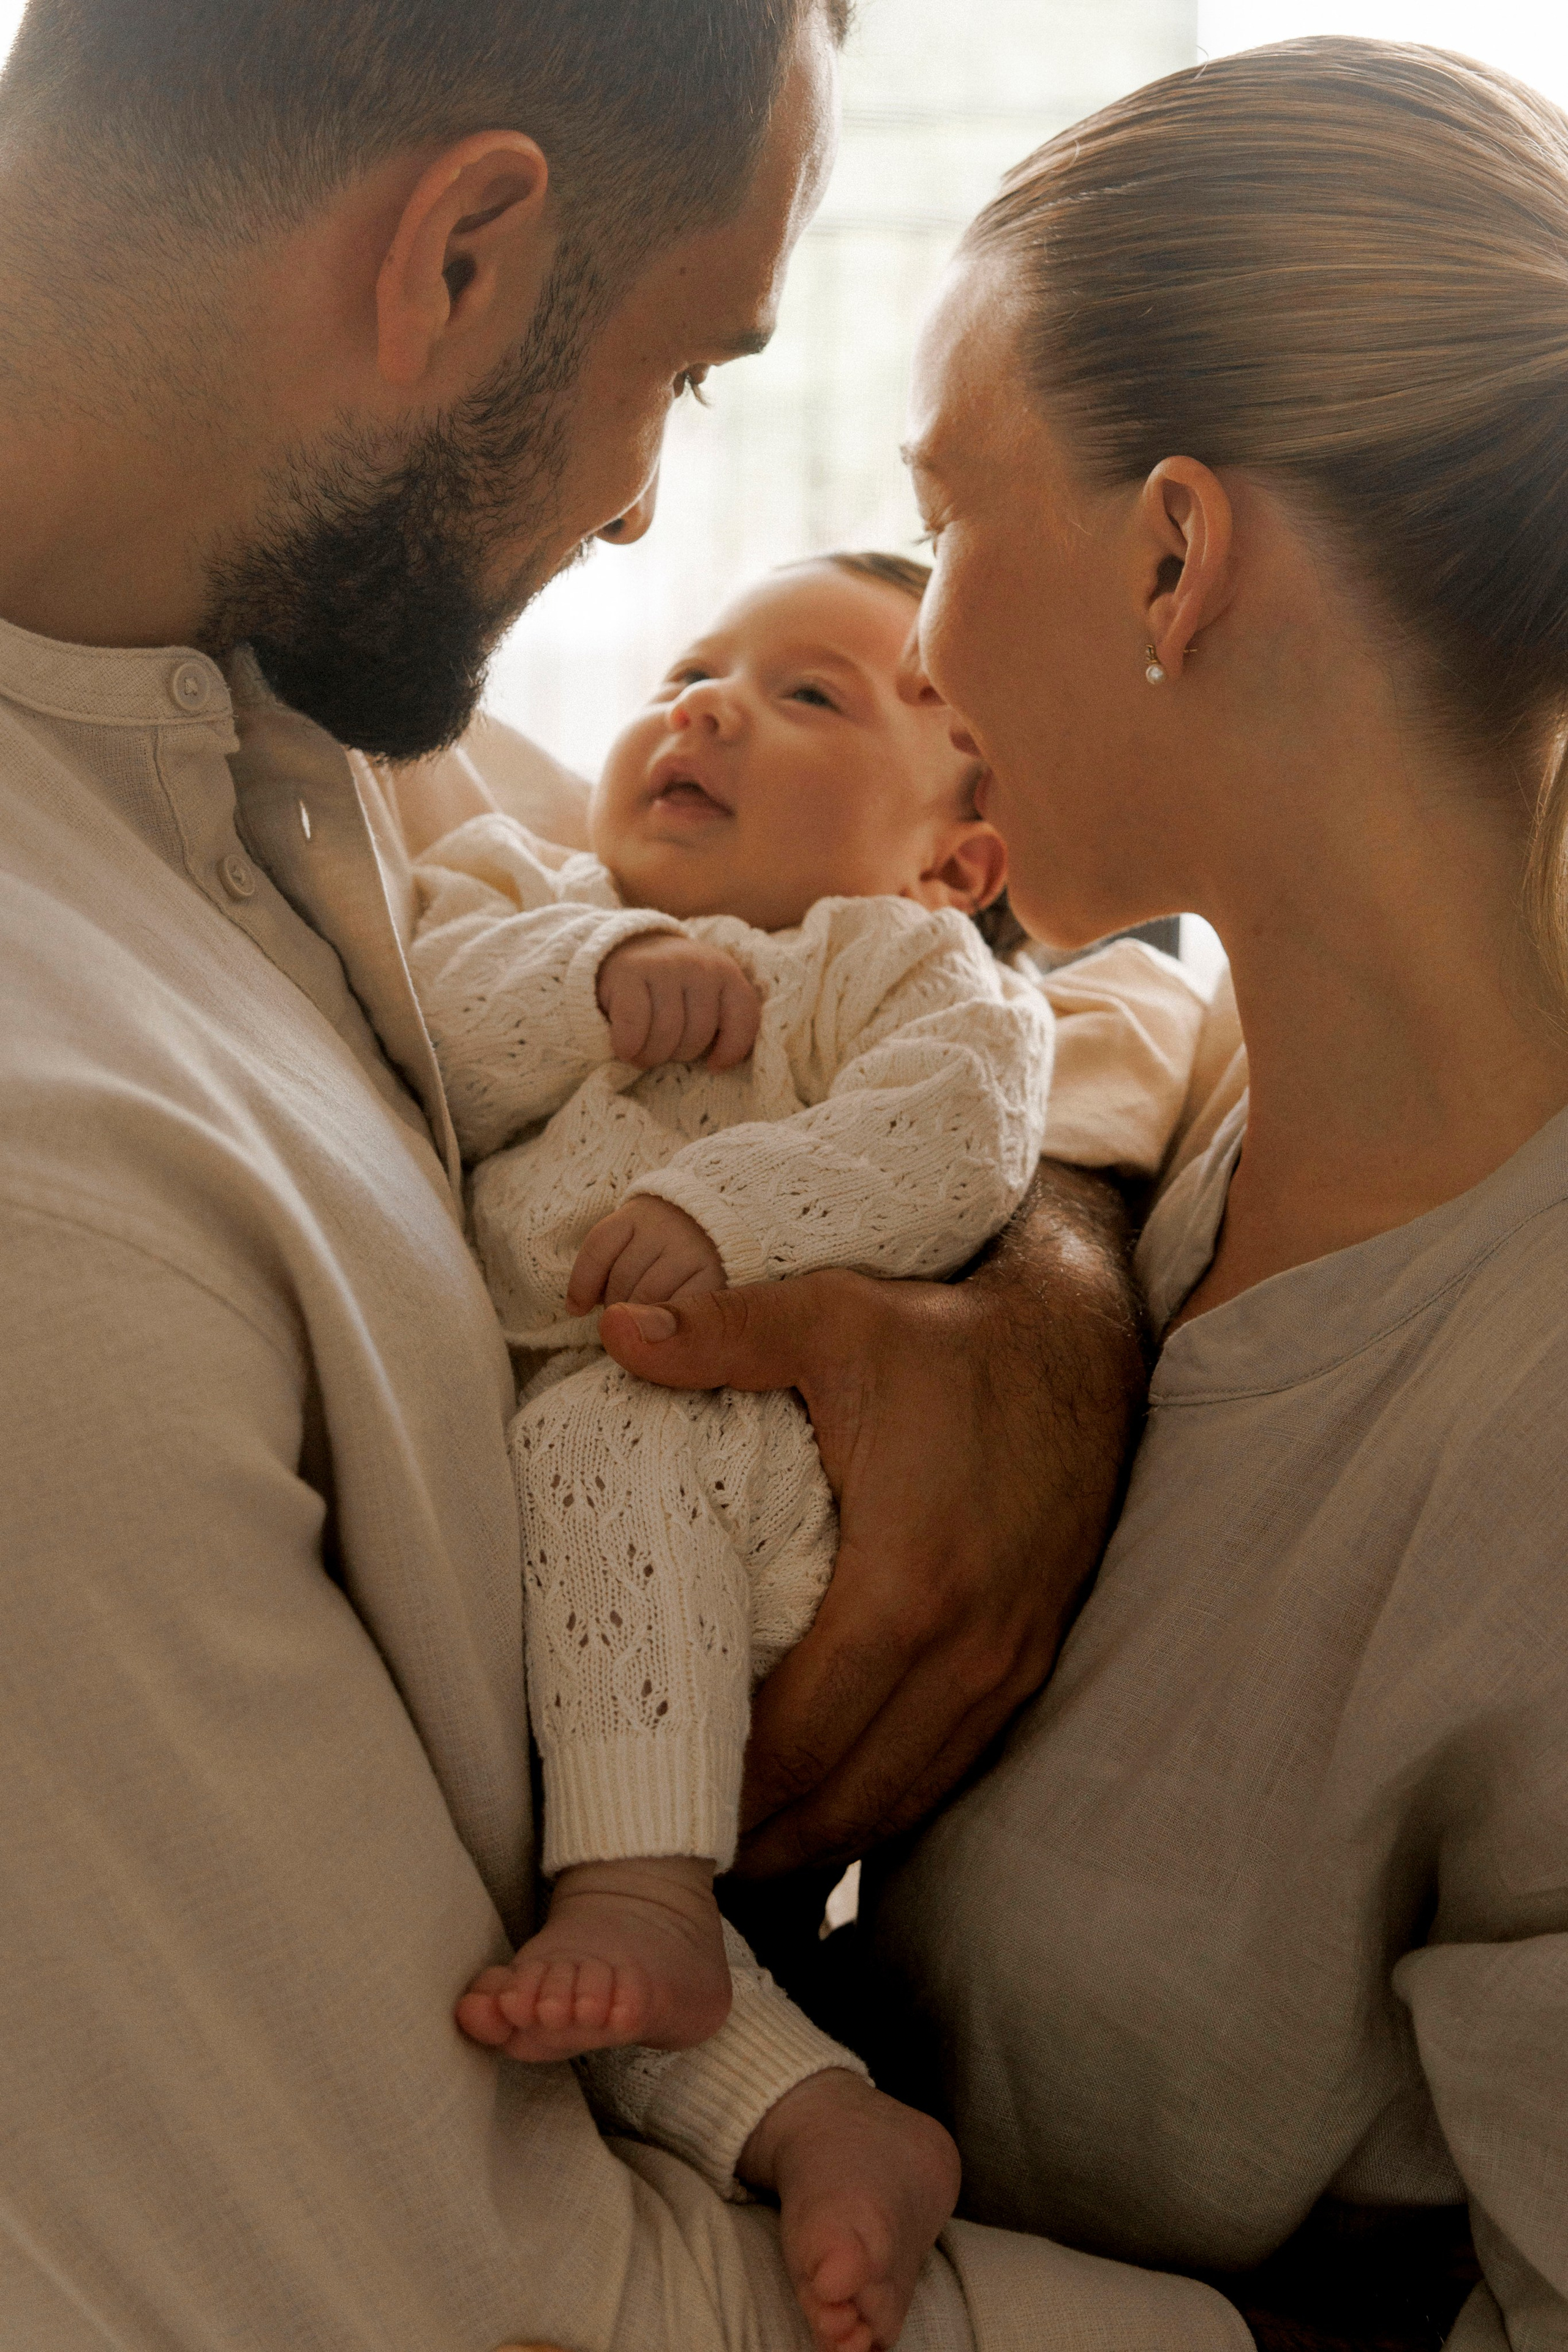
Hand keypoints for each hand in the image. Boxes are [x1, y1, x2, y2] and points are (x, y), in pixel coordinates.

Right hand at [597, 933, 759, 1070]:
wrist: (629, 949)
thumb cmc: (672, 989)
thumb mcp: (706, 997)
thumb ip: (723, 1021)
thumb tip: (718, 1065)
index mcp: (725, 972)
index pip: (744, 1018)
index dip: (731, 1051)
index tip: (713, 1065)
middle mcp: (699, 965)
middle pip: (698, 1035)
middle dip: (678, 1055)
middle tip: (663, 1051)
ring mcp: (664, 965)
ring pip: (666, 1034)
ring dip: (650, 1055)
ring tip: (642, 1052)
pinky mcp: (629, 971)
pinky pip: (634, 1026)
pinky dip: (627, 1046)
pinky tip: (624, 1049)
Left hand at [598, 1166, 1147, 1874]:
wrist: (1086, 1343)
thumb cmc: (950, 1335)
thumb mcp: (834, 1316)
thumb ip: (721, 1334)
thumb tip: (611, 1330)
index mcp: (907, 1584)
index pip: (800, 1734)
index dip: (725, 1785)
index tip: (655, 1802)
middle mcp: (967, 1646)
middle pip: (848, 1793)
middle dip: (763, 1839)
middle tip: (677, 1861)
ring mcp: (1007, 1661)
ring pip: (903, 1795)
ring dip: (823, 1836)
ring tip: (739, 1857)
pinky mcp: (1029, 1659)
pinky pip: (948, 1764)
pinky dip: (883, 1801)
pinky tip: (829, 1808)